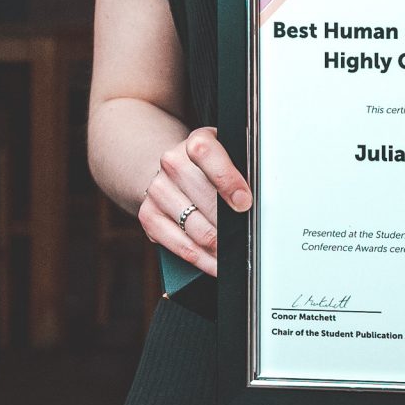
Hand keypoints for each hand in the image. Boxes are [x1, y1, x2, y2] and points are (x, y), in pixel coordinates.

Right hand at [137, 125, 250, 278]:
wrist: (173, 172)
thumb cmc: (210, 168)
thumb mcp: (229, 157)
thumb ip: (243, 171)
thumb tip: (256, 203)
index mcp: (197, 141)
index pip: (206, 154)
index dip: (227, 180)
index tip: (244, 202)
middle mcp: (172, 163)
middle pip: (204, 200)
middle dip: (229, 225)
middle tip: (247, 238)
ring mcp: (158, 190)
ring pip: (195, 228)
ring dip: (219, 247)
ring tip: (235, 254)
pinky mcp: (149, 216)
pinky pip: (180, 245)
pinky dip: (202, 259)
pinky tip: (216, 263)